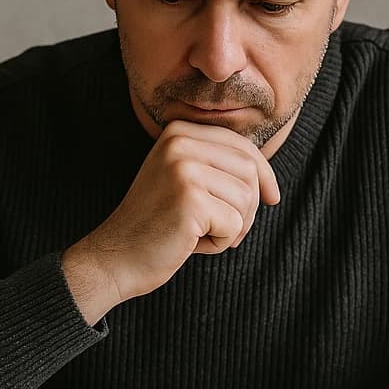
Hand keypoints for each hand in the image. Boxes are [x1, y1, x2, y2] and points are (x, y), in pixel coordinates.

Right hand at [62, 121, 280, 323]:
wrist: (116, 256)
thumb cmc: (156, 225)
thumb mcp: (183, 181)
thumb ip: (215, 166)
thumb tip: (266, 177)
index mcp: (178, 132)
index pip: (241, 145)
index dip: (264, 174)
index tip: (272, 198)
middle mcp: (179, 142)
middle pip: (249, 170)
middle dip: (247, 207)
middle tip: (224, 229)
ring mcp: (184, 169)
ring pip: (246, 198)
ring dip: (233, 226)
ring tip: (200, 234)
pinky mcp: (190, 199)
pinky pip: (235, 224)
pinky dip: (221, 242)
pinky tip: (192, 243)